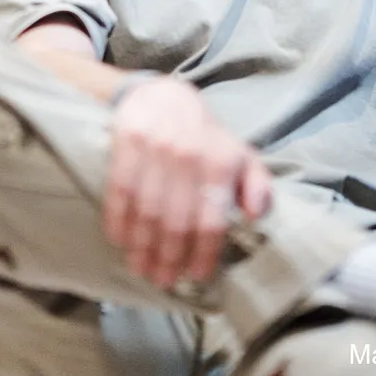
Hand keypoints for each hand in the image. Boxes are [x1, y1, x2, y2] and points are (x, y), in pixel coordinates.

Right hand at [102, 75, 271, 289]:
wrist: (163, 95)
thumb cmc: (205, 136)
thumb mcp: (240, 155)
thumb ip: (257, 185)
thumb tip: (256, 215)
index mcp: (219, 162)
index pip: (211, 219)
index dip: (203, 253)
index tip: (195, 275)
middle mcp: (188, 155)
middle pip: (176, 221)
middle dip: (169, 257)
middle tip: (163, 280)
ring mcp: (154, 148)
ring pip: (147, 211)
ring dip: (142, 247)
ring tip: (141, 268)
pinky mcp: (126, 142)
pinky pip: (119, 191)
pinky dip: (118, 221)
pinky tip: (120, 241)